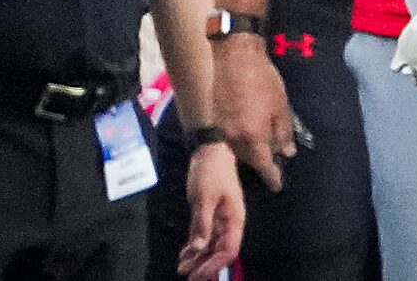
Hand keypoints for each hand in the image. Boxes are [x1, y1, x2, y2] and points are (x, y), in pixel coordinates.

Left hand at [179, 141, 245, 280]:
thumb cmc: (211, 171)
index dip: (215, 264)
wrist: (209, 149)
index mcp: (234, 219)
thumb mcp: (205, 197)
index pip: (229, 250)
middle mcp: (229, 222)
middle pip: (219, 250)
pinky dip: (195, 245)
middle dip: (204, 265)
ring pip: (210, 244)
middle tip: (187, 276)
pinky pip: (204, 234)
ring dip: (197, 257)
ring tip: (182, 268)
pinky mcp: (209, 213)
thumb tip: (199, 248)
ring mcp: (219, 218)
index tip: (199, 274)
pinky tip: (185, 254)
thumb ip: (202, 223)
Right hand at [212, 35, 297, 190]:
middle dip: (259, 163)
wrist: (232, 52)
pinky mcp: (212, 117)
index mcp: (253, 136)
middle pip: (248, 160)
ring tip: (256, 146)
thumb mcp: (280, 102)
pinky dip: (236, 139)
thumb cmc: (260, 76)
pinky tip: (243, 131)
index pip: (264, 166)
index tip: (277, 185)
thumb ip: (284, 130)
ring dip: (247, 151)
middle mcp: (234, 138)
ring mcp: (221, 128)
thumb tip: (287, 152)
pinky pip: (226, 137)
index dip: (272, 177)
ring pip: (236, 150)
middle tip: (269, 162)